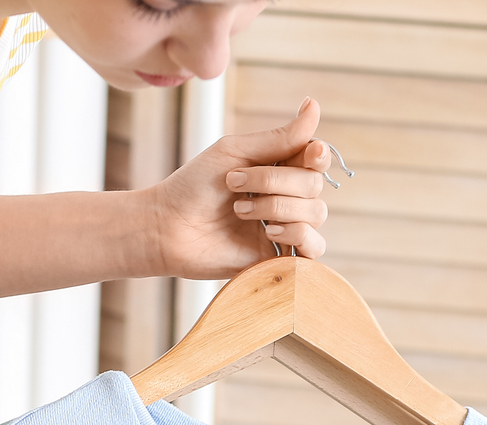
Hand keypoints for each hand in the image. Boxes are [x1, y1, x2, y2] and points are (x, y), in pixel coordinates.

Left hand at [147, 98, 335, 278]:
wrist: (167, 228)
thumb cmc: (194, 186)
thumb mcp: (235, 152)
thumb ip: (279, 137)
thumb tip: (315, 104)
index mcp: (278, 168)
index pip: (317, 159)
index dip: (319, 155)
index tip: (310, 153)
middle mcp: (287, 197)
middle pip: (314, 184)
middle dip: (275, 181)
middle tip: (233, 184)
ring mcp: (285, 227)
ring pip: (315, 212)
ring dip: (277, 207)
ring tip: (239, 211)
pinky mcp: (280, 257)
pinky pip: (315, 247)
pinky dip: (298, 234)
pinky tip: (269, 233)